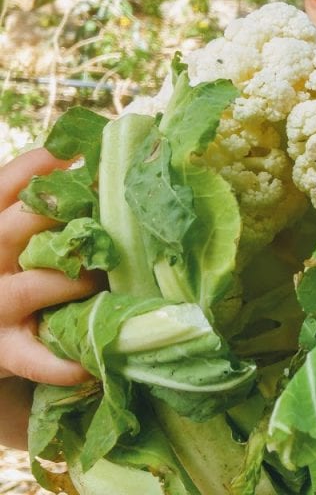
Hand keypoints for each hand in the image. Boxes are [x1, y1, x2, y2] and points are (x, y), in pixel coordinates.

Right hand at [0, 149, 95, 384]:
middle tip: (102, 214)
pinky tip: (90, 365)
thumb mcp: (17, 239)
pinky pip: (35, 360)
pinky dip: (63, 363)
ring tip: (103, 278)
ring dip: (74, 281)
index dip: (33, 168)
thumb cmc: (16, 275)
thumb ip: (41, 208)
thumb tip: (94, 162)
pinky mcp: (4, 352)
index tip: (74, 152)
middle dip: (57, 217)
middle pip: (13, 229)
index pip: (0, 188)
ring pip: (32, 286)